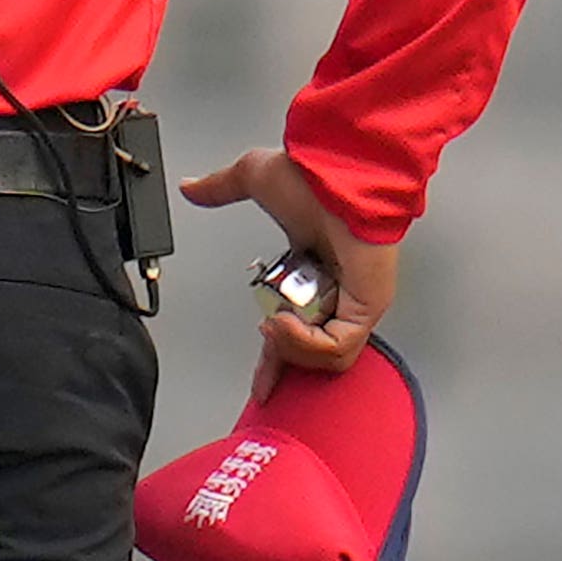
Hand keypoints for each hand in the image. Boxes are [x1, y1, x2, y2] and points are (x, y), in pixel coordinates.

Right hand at [183, 145, 399, 376]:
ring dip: (293, 346)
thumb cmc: (314, 179)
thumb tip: (194, 187)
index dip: (276, 360)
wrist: (340, 178)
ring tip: (277, 322)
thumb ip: (221, 187)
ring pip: (324, 357)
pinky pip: (338, 348)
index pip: (297, 331)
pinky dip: (309, 344)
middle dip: (281, 355)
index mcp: (312, 273)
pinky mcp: (367, 308)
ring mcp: (354, 303)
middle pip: (310, 351)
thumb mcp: (254, 179)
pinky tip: (288, 323)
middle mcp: (337, 293)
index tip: (261, 383)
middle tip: (268, 330)